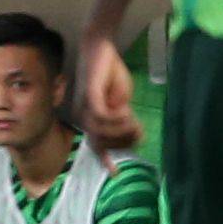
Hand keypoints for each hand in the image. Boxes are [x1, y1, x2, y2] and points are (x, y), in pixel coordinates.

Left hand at [77, 33, 140, 150]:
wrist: (101, 49)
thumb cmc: (110, 74)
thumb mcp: (120, 101)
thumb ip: (123, 118)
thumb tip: (132, 133)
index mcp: (91, 119)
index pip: (97, 144)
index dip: (106, 159)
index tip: (115, 174)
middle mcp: (83, 116)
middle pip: (104, 142)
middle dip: (125, 139)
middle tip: (139, 128)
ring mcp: (84, 107)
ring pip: (101, 131)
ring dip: (122, 127)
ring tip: (133, 117)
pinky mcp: (88, 96)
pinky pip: (102, 116)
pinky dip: (117, 117)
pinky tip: (126, 108)